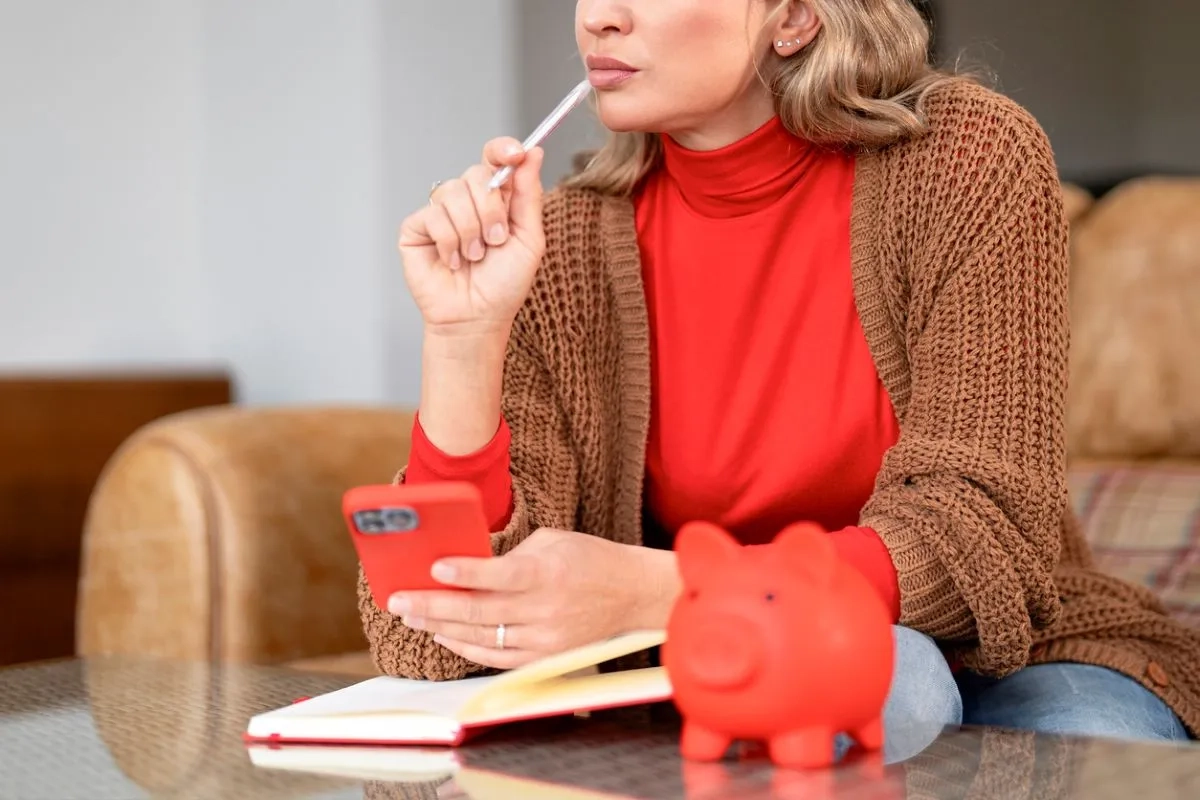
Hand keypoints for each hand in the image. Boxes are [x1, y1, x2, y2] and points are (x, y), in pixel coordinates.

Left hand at [387, 529, 679, 669]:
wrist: (632, 595)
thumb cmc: (590, 559)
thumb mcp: (552, 540)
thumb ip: (511, 553)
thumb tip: (467, 563)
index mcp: (546, 573)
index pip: (498, 575)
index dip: (465, 573)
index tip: (434, 568)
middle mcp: (544, 609)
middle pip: (478, 611)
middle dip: (432, 605)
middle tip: (399, 600)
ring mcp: (544, 638)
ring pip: (482, 637)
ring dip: (441, 627)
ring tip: (412, 616)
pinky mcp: (546, 658)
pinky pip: (497, 657)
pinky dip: (467, 648)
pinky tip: (444, 635)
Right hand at [398, 138, 546, 337]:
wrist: (477, 318)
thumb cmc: (504, 284)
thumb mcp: (529, 238)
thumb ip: (529, 194)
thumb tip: (534, 152)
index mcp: (496, 198)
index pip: (495, 157)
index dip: (503, 149)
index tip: (516, 154)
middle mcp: (467, 200)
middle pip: (475, 174)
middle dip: (490, 210)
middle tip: (495, 240)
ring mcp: (440, 212)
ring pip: (452, 193)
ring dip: (470, 230)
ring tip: (474, 257)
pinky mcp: (416, 228)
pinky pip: (433, 216)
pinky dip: (449, 242)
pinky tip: (452, 261)